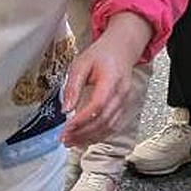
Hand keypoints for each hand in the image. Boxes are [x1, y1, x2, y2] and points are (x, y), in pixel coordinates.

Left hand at [61, 15, 151, 147]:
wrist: (121, 49)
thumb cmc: (101, 55)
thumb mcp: (80, 64)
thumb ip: (73, 86)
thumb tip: (66, 109)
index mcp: (112, 81)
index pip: (97, 106)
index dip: (81, 120)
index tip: (66, 129)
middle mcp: (122, 94)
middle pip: (104, 120)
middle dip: (83, 133)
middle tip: (65, 139)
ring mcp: (125, 102)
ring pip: (110, 126)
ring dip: (90, 137)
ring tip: (72, 142)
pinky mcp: (124, 107)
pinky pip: (114, 126)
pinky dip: (99, 135)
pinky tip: (86, 138)